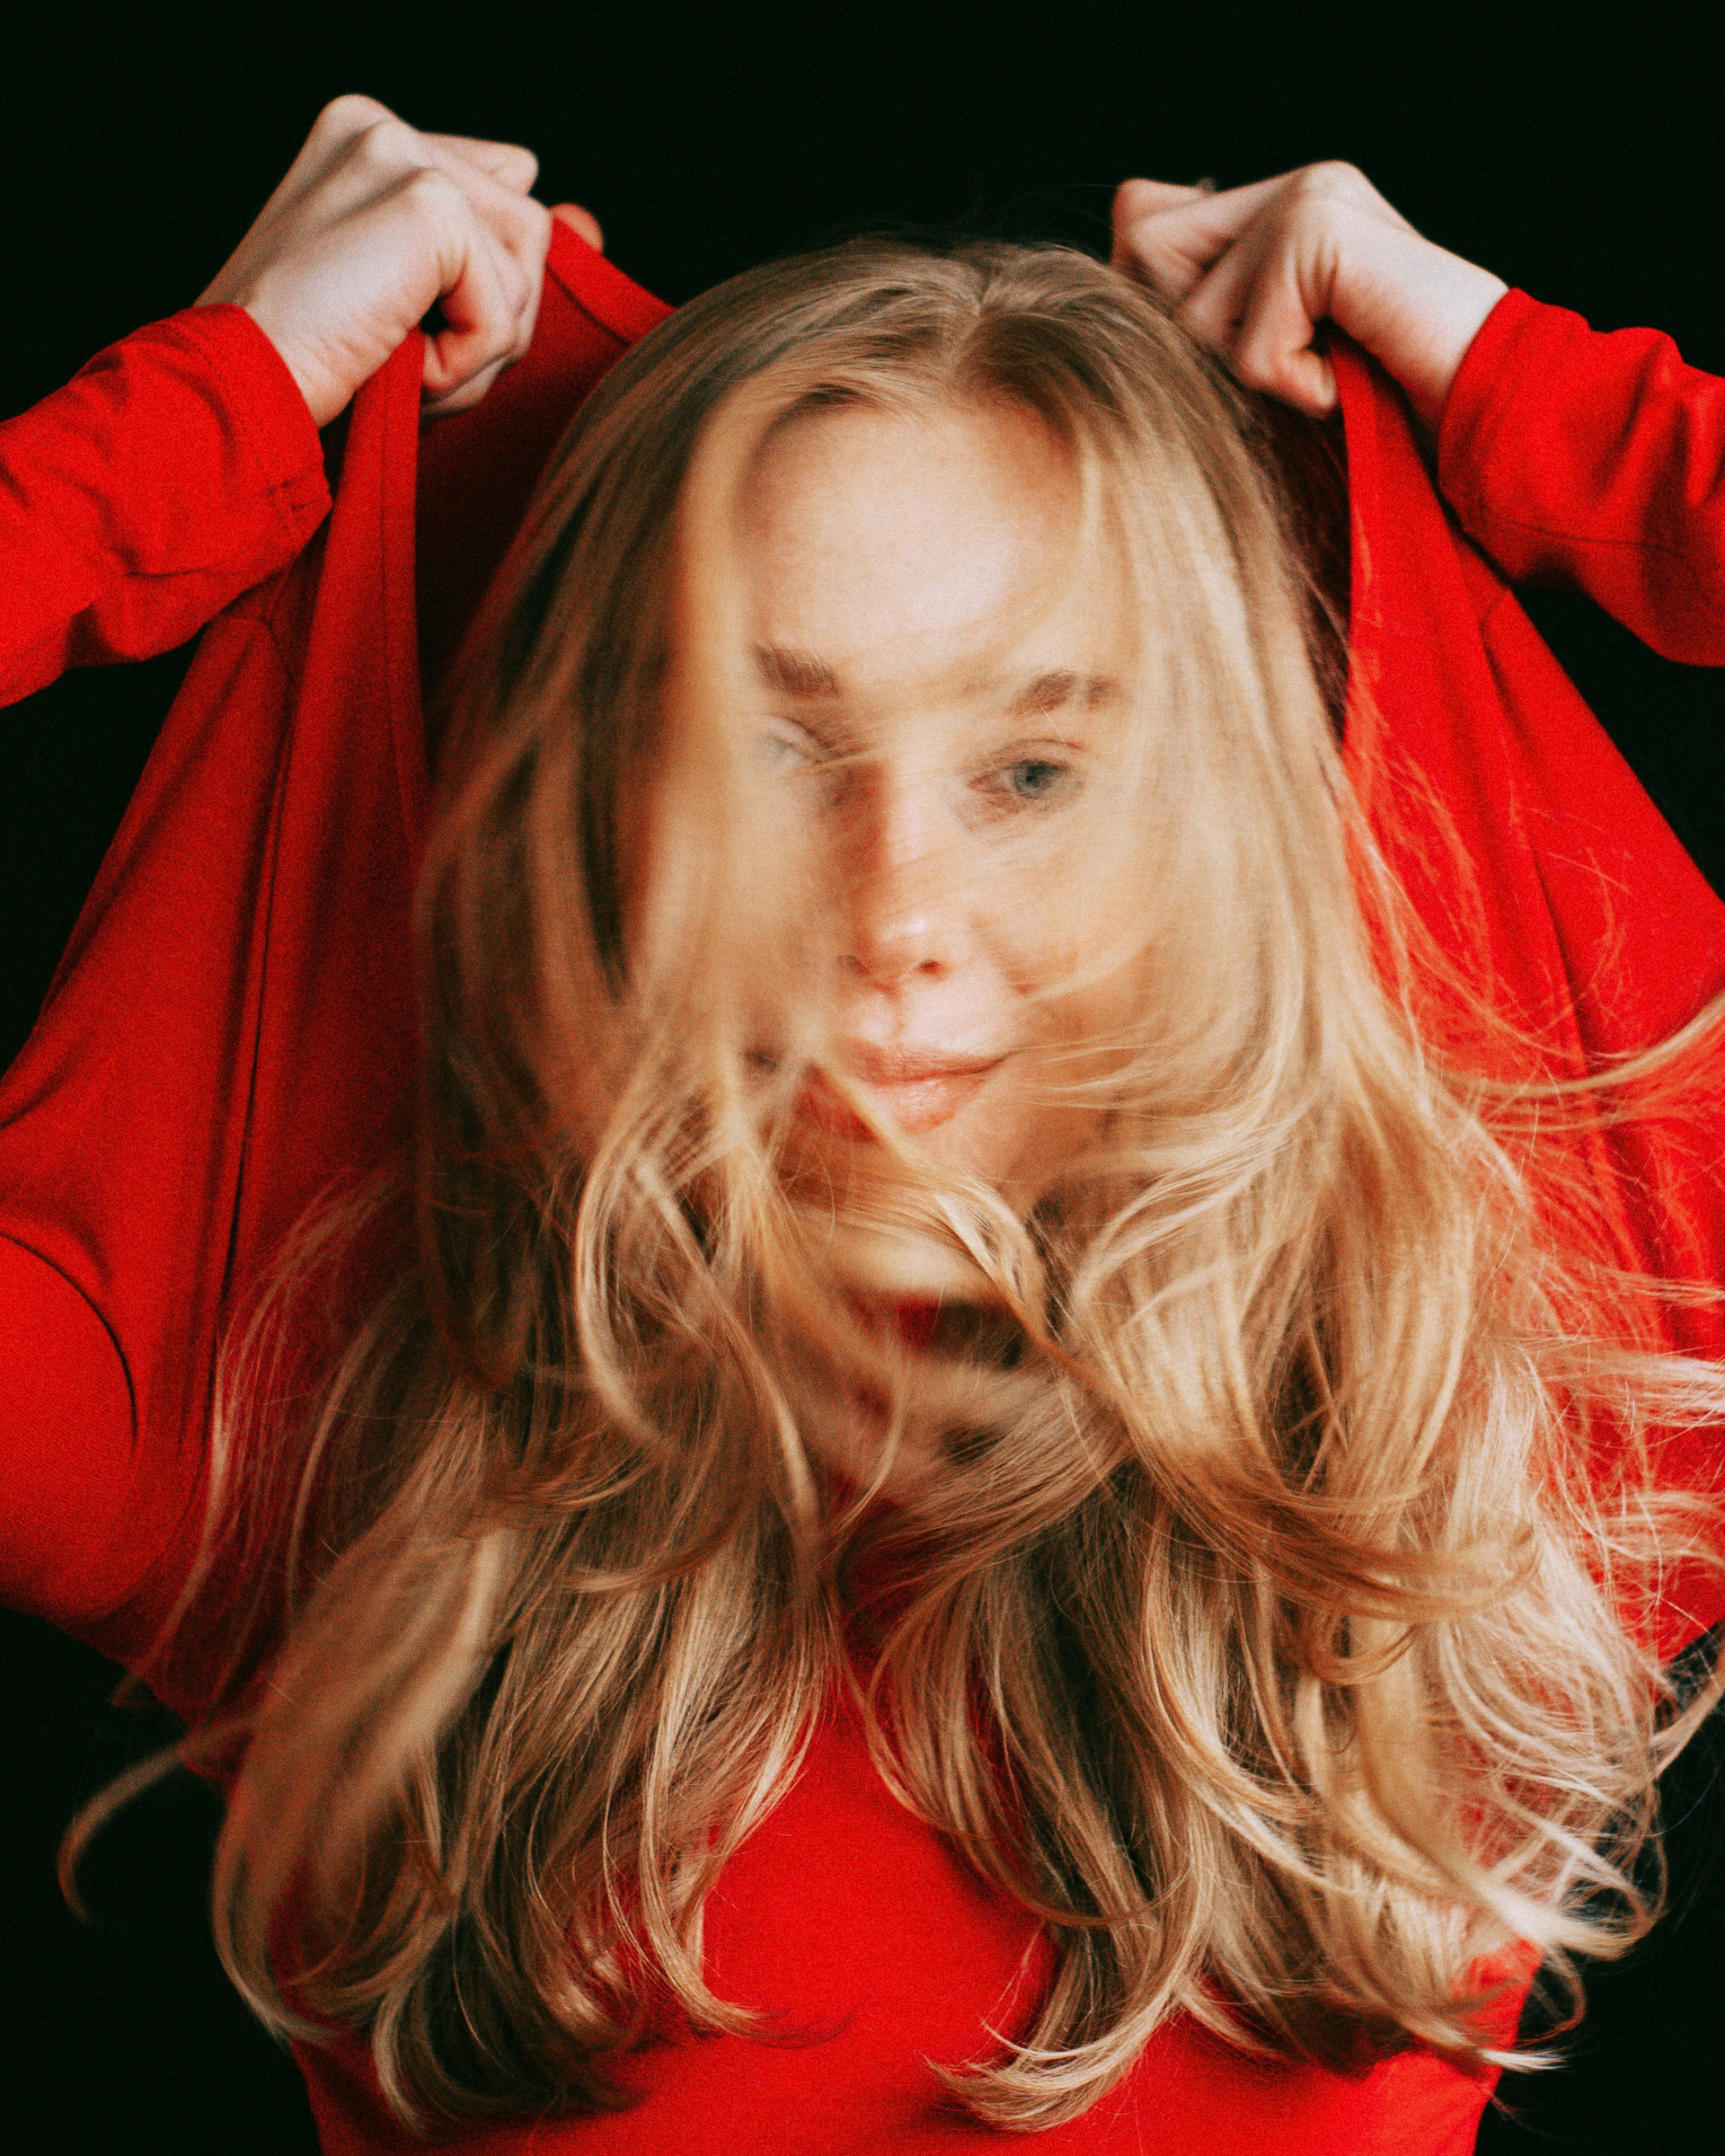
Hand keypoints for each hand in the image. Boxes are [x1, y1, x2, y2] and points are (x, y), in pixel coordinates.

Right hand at [197, 95, 602, 425]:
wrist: (233, 395)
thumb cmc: (307, 367)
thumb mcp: (404, 302)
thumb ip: (491, 252)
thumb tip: (593, 221)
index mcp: (365, 135)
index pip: (503, 185)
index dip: (486, 279)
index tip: (410, 324)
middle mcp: (379, 125)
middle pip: (528, 230)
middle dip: (490, 321)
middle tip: (405, 360)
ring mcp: (400, 153)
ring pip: (529, 268)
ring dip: (482, 351)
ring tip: (400, 365)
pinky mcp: (427, 204)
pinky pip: (505, 311)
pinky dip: (463, 367)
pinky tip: (394, 367)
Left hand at [1110, 164, 1506, 427]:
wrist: (1488, 410)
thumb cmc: (1381, 408)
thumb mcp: (1272, 368)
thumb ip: (1200, 309)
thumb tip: (1127, 242)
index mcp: (1277, 205)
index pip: (1143, 223)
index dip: (1164, 304)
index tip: (1253, 351)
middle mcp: (1293, 186)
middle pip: (1146, 255)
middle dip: (1203, 340)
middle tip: (1296, 357)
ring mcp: (1311, 198)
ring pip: (1192, 317)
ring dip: (1260, 376)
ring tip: (1332, 368)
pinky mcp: (1321, 231)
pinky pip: (1251, 348)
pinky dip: (1300, 387)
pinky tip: (1352, 376)